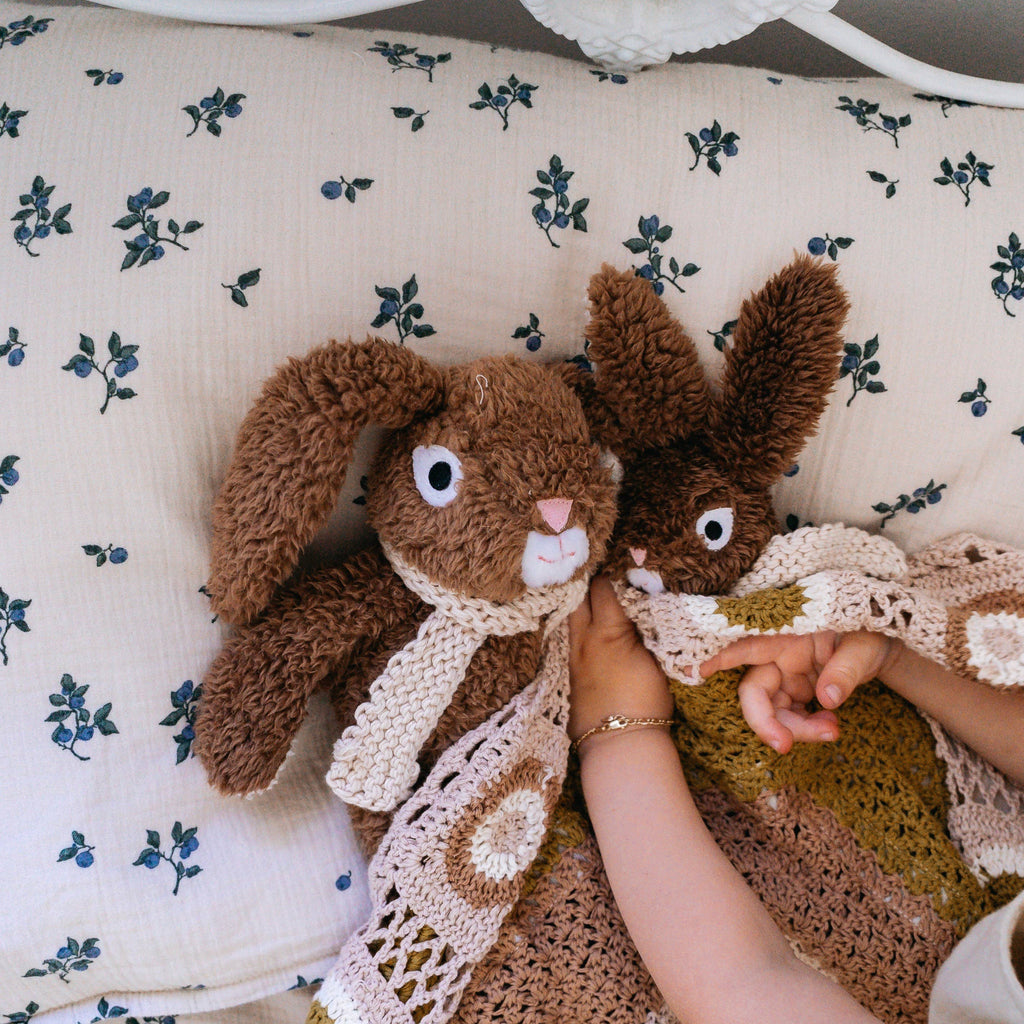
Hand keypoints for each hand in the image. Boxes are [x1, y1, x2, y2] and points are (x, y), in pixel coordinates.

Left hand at [567, 575, 673, 742]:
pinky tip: (592, 628)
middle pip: (577, 597)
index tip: (623, 566)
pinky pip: (572, 638)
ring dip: (583, 605)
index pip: (602, 587)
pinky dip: (581, 627)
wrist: (619, 744)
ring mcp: (572, 656)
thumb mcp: (655, 657)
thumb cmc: (645, 700)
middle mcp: (582, 639)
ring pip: (571, 618)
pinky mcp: (570, 673)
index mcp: (605, 631)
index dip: (612, 573)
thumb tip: (642, 605)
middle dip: (589, 584)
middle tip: (605, 575)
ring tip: (598, 598)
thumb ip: (644, 627)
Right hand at [699, 631, 898, 753]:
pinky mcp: (797, 690)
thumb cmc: (872, 635)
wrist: (884, 647)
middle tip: (787, 747)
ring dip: (796, 730)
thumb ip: (846, 671)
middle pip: (755, 692)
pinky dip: (807, 728)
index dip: (723, 658)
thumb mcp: (866, 648)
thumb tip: (826, 699)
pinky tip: (831, 726)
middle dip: (767, 723)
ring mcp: (787, 675)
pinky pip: (789, 716)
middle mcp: (780, 655)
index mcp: (789, 635)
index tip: (701, 670)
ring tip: (833, 730)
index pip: (749, 646)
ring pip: (772, 710)